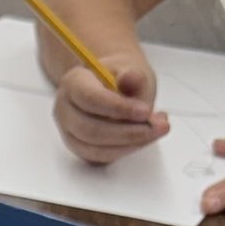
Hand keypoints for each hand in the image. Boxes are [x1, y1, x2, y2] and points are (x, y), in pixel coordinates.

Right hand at [51, 53, 166, 163]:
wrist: (114, 87)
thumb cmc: (120, 77)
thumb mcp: (130, 68)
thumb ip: (132, 75)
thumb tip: (130, 78)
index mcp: (73, 82)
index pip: (90, 98)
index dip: (118, 108)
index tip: (145, 111)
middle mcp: (65, 109)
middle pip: (91, 130)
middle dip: (129, 132)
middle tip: (159, 126)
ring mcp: (70, 132)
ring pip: (97, 148)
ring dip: (131, 144)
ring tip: (157, 130)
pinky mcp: (81, 148)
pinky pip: (102, 157)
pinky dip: (127, 150)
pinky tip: (145, 138)